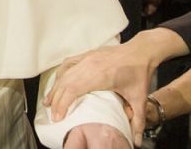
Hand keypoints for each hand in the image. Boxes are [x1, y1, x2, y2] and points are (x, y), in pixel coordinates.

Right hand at [44, 29, 188, 145]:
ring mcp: (87, 57)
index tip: (58, 117)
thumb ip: (138, 121)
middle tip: (52, 115)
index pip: (73, 89)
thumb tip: (136, 141)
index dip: (63, 104)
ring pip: (64, 73)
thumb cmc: (139, 73)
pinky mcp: (87, 54)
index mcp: (100, 75)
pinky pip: (68, 63)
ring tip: (48, 101)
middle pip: (65, 83)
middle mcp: (90, 65)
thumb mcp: (140, 99)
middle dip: (56, 100)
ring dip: (55, 88)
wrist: (142, 51)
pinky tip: (57, 82)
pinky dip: (60, 74)